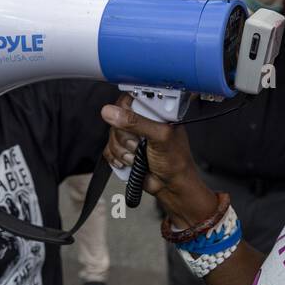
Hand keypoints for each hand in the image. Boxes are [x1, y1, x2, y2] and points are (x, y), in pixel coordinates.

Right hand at [100, 95, 215, 226]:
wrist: (172, 187)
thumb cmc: (176, 161)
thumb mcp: (160, 137)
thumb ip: (137, 123)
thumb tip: (112, 112)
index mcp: (154, 111)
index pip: (131, 98)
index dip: (126, 109)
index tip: (131, 123)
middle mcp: (142, 121)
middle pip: (117, 119)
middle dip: (125, 137)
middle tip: (139, 145)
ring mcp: (132, 136)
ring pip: (111, 136)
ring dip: (122, 151)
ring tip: (137, 157)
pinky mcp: (123, 150)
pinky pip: (108, 149)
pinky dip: (116, 158)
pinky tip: (129, 163)